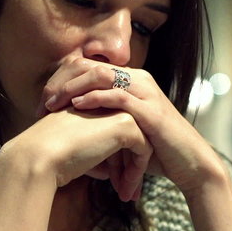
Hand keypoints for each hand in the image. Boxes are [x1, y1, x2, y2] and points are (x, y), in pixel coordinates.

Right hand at [5, 107, 151, 201]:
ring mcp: (117, 109)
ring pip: (139, 142)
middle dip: (127, 166)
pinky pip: (144, 150)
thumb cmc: (49, 153)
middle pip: (127, 137)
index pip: (110, 130)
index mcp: (89, 102)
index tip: (113, 181)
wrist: (40, 155)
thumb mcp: (73, 147)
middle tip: (125, 191)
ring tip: (126, 194)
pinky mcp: (126, 123)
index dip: (115, 158)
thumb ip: (93, 152)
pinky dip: (136, 172)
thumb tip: (109, 170)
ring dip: (133, 171)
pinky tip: (124, 190)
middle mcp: (105, 101)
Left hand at [40, 58, 224, 195]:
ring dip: (73, 88)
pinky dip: (95, 99)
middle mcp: (137, 79)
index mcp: (129, 79)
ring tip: (54, 105)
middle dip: (62, 83)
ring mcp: (146, 92)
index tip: (43, 103)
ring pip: (101, 75)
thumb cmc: (153, 148)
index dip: (61, 81)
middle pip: (89, 66)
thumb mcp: (121, 126)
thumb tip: (67, 118)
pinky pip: (119, 96)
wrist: (188, 164)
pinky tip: (77, 107)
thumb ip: (101, 116)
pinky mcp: (151, 110)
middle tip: (44, 104)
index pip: (86, 66)